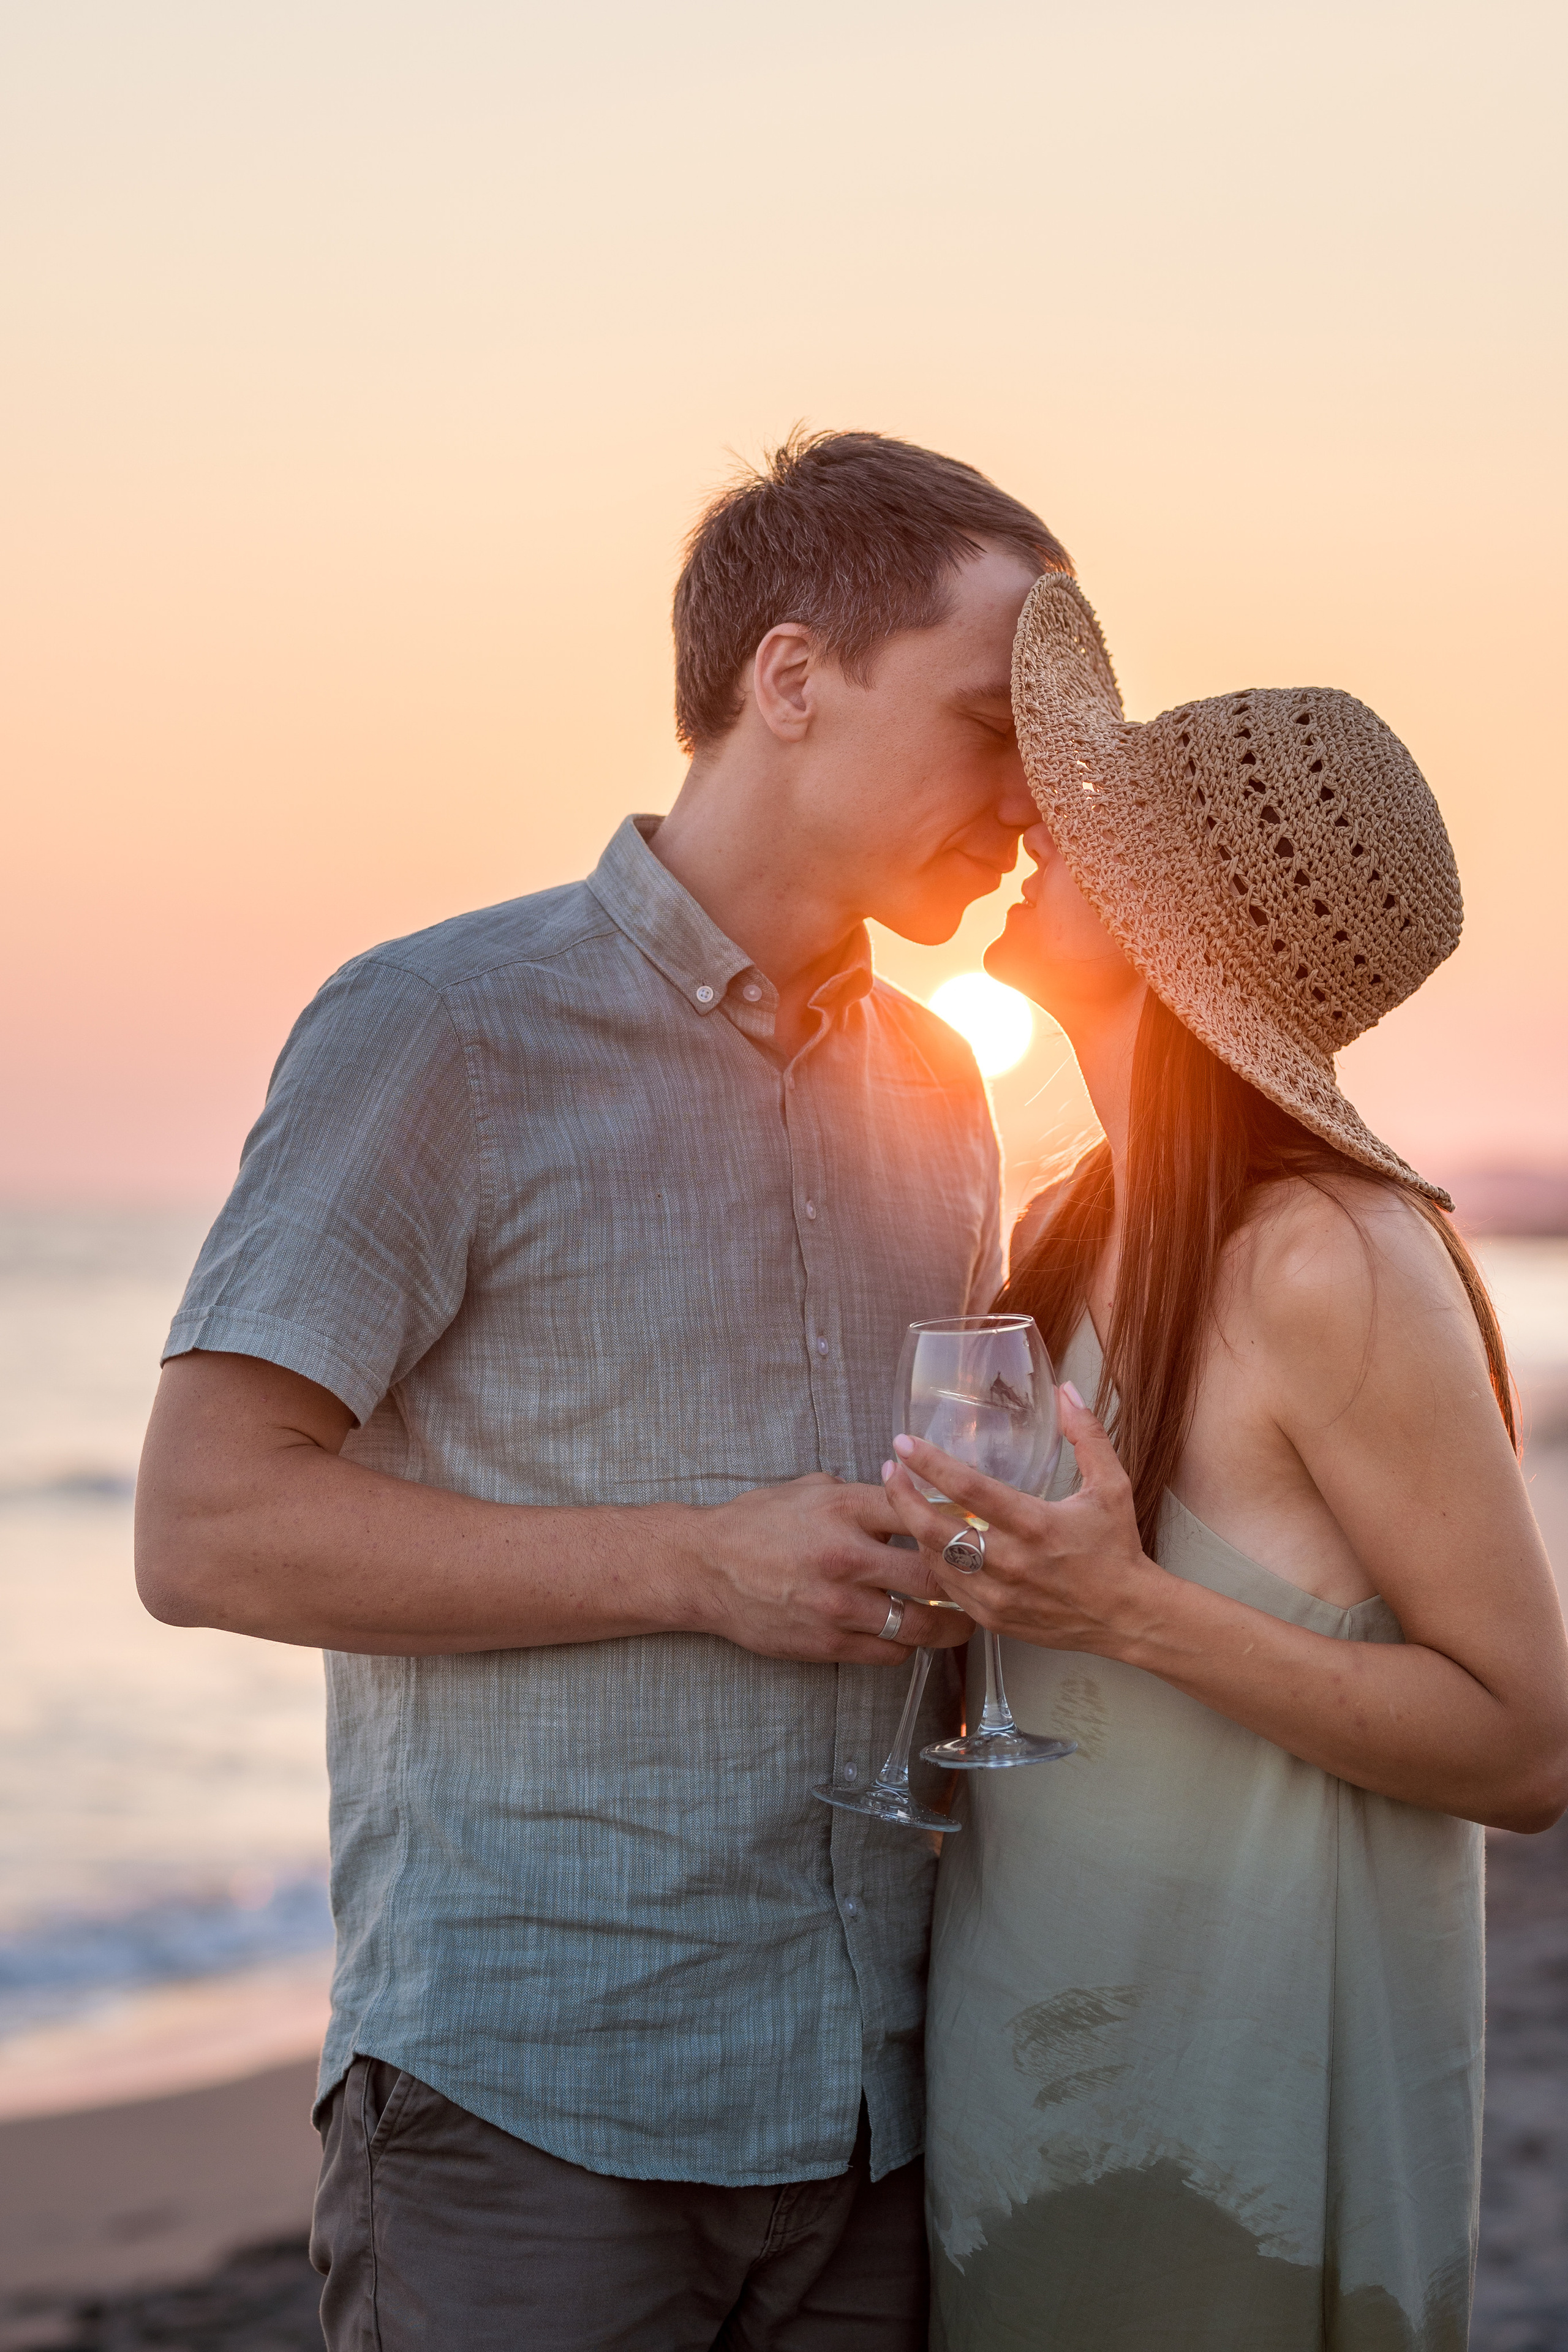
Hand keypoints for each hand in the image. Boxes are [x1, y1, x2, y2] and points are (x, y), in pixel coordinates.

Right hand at [693, 1473, 974, 1664]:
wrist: (704, 1568)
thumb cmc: (758, 1523)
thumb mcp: (811, 1489)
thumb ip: (863, 1494)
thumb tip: (910, 1493)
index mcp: (845, 1506)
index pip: (923, 1512)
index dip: (959, 1523)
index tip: (980, 1531)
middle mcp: (846, 1555)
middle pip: (935, 1574)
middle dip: (967, 1582)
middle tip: (985, 1585)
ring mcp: (836, 1604)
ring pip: (919, 1623)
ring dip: (949, 1625)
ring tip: (963, 1621)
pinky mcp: (826, 1642)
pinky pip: (888, 1653)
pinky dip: (907, 1646)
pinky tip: (912, 1636)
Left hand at [881, 1386, 1159, 1654]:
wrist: (1127, 1618)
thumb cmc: (1117, 1549)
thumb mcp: (1112, 1485)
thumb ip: (1087, 1435)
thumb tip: (1067, 1390)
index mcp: (1037, 1525)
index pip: (970, 1490)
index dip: (931, 1464)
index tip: (904, 1444)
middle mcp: (1012, 1563)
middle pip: (936, 1530)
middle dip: (903, 1497)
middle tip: (890, 1471)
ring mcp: (999, 1596)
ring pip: (935, 1561)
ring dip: (913, 1529)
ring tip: (902, 1501)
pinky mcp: (994, 1618)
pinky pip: (949, 1590)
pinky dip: (934, 1563)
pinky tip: (928, 1542)